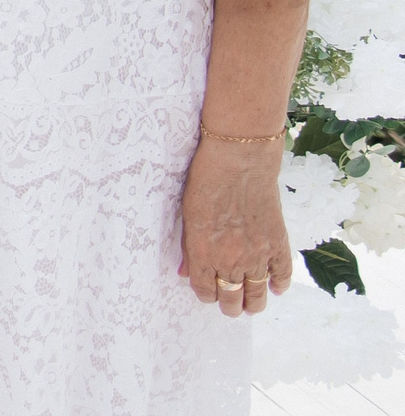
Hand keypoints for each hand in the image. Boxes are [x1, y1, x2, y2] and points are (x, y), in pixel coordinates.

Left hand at [178, 136, 293, 315]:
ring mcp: (257, 254)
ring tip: (251, 307)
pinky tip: (274, 288)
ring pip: (257, 294)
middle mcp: (230, 259)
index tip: (208, 294)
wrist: (239, 161)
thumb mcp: (187, 214)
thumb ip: (188, 247)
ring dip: (253, 304)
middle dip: (229, 305)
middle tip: (230, 307)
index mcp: (203, 252)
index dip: (206, 295)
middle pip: (231, 297)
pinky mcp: (278, 245)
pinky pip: (281, 275)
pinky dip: (278, 284)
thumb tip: (186, 272)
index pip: (204, 289)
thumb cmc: (205, 181)